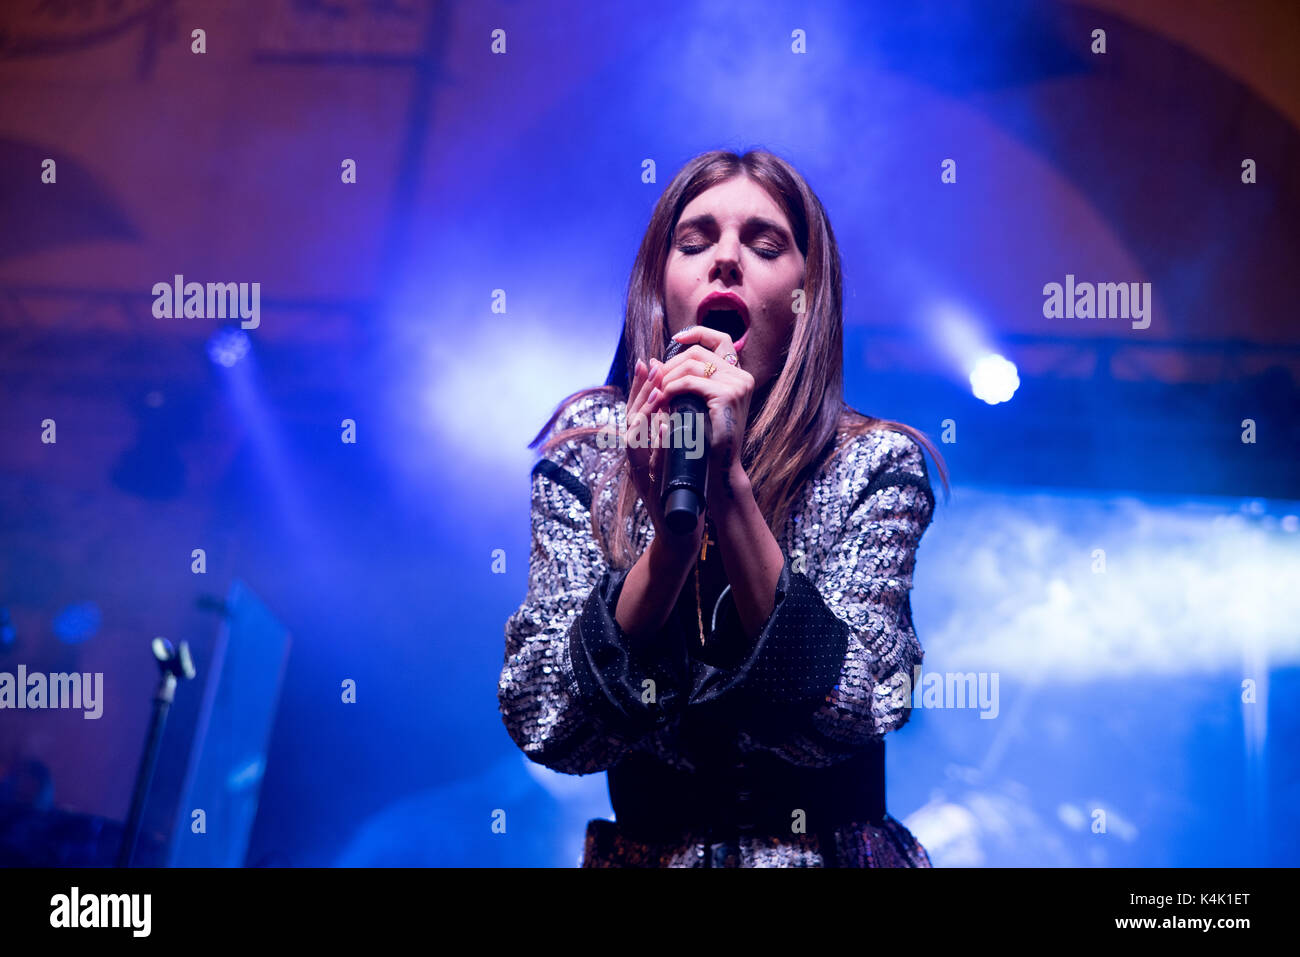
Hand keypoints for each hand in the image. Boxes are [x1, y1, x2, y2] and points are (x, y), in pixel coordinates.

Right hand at [626, 356, 704, 558]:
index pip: (638, 412)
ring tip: (659, 391)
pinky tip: (666, 428)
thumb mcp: (674, 460)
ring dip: (645, 413)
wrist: (678, 533)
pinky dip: (656, 444)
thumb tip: (673, 409)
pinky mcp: (649, 490)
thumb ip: (670, 436)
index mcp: (642, 450)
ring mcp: (639, 475)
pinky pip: (648, 464)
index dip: (641, 387)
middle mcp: (635, 460)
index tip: (649, 362)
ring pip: (635, 439)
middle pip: (631, 419)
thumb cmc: (679, 495)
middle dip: (641, 391)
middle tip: (651, 365)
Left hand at [645, 325, 754, 495]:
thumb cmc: (706, 439)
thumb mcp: (694, 404)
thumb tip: (652, 359)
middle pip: (699, 353)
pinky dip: (672, 388)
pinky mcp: (727, 395)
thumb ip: (681, 379)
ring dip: (668, 377)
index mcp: (739, 376)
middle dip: (671, 364)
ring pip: (692, 365)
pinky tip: (662, 399)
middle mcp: (742, 376)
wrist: (718, 467)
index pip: (722, 339)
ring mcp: (738, 384)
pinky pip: (690, 382)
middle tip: (654, 380)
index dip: (698, 333)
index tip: (676, 339)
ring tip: (657, 393)